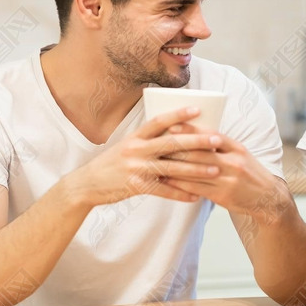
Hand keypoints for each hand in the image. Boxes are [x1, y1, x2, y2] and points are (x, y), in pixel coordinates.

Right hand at [65, 107, 224, 208]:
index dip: (178, 114)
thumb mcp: (126, 146)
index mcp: (135, 137)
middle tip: (217, 139)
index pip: (159, 121)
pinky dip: (181, 194)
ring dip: (196, 169)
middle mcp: (137, 150)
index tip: (198, 110)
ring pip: (172, 168)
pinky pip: (164, 191)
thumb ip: (146, 140)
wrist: (87, 184)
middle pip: (172, 143)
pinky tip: (196, 196)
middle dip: (197, 141)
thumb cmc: (111, 165)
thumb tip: (172, 132)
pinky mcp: (137, 186)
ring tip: (216, 169)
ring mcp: (137, 168)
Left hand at [154, 129, 288, 219]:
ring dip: (174, 166)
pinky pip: (197, 189)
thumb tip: (196, 134)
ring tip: (156, 162)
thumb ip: (221, 146)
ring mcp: (228, 180)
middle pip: (200, 152)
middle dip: (176, 148)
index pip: (211, 135)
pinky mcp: (223, 196)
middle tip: (156, 144)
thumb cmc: (249, 174)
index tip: (171, 125)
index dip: (190, 130)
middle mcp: (233, 162)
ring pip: (196, 171)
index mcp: (237, 148)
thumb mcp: (240, 154)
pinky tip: (167, 181)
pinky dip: (180, 184)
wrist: (267, 199)